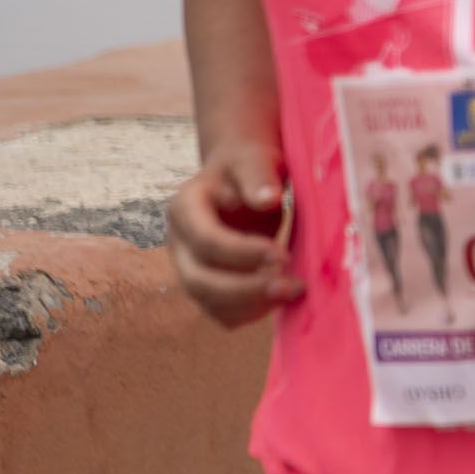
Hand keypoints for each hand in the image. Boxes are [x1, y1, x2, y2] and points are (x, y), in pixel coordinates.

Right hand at [165, 141, 297, 326]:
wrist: (242, 176)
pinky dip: (250, 313)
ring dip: (251, 306)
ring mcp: (190, 267)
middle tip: (292, 286)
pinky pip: (221, 312)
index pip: (205, 240)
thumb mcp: (256, 160)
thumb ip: (259, 176)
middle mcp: (180, 243)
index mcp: (185, 208)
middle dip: (245, 289)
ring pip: (208, 302)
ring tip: (294, 291)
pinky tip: (282, 299)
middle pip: (198, 280)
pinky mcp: (208, 285)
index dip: (242, 254)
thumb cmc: (250, 167)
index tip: (282, 256)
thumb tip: (267, 199)